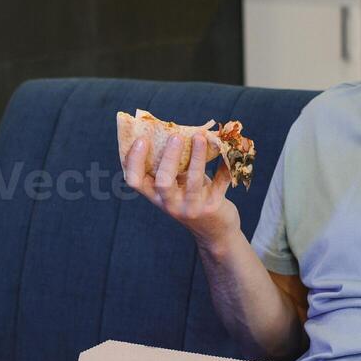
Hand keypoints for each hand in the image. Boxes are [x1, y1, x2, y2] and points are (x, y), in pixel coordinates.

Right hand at [122, 133, 239, 246]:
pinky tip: (226, 149)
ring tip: (200, 137)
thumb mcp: (176, 186)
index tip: (142, 139)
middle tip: (176, 137)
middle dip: (169, 157)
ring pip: (193, 180)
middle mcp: (170, 204)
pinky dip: (224, 165)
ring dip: (197, 156)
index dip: (134, 160)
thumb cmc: (191, 199)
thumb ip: (171, 166)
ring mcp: (192, 207)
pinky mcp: (213, 206)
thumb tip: (173, 129)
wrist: (215, 231)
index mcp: (155, 196)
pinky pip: (220, 182)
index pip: (135, 181)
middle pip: (163, 182)